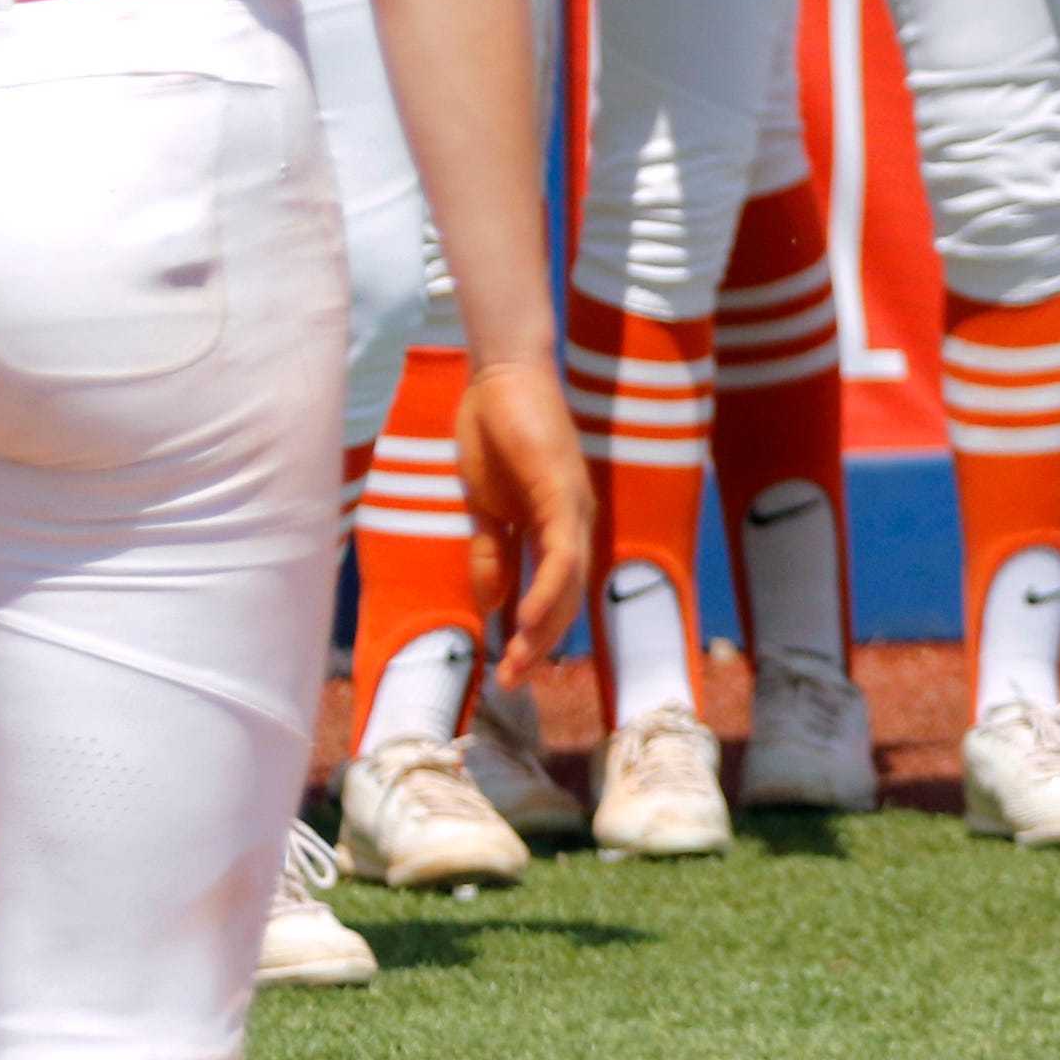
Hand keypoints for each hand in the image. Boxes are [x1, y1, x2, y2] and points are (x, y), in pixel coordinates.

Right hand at [455, 358, 589, 678]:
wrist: (498, 377)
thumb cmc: (492, 432)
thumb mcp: (485, 507)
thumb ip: (490, 553)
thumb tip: (489, 604)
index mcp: (555, 525)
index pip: (554, 592)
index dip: (534, 633)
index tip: (510, 668)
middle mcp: (573, 521)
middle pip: (567, 599)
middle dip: (539, 645)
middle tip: (512, 682)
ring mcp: (572, 506)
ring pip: (569, 584)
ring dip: (543, 629)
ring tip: (516, 665)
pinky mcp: (561, 491)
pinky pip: (560, 553)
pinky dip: (547, 590)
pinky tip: (524, 620)